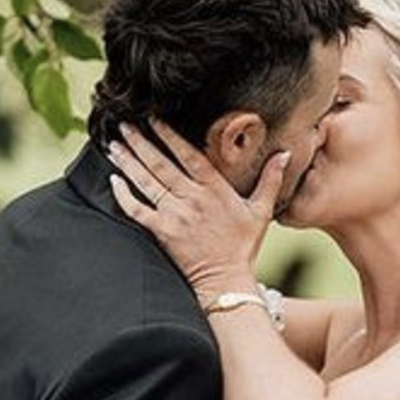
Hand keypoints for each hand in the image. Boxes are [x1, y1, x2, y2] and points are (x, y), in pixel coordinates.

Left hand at [106, 121, 287, 304]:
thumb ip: (271, 180)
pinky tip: (114, 181)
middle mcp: (192, 198)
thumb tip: (285, 154)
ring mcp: (175, 215)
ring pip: (146, 182)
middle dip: (140, 142)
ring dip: (128, 162)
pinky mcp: (162, 232)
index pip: (188, 154)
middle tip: (123, 124)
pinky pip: (137, 210)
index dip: (169, 134)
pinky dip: (124, 195)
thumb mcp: (262, 211)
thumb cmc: (243, 247)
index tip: (154, 118)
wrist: (226, 281)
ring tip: (113, 145)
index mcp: (214, 188)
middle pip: (160, 164)